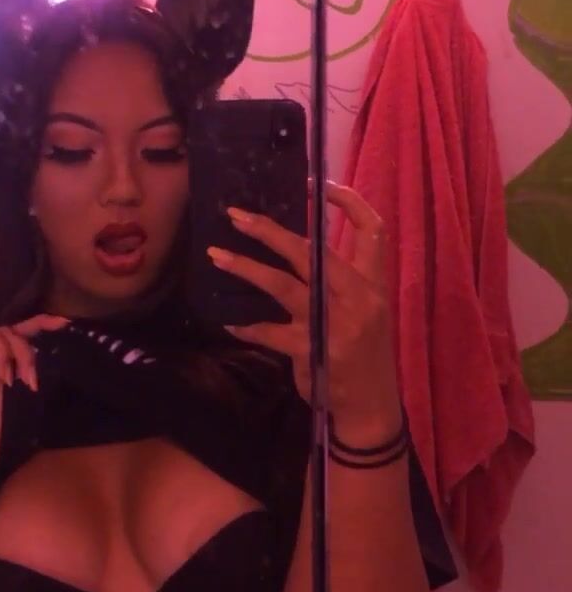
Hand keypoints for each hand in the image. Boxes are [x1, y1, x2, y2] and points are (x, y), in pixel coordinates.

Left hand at [208, 182, 399, 429]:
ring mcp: (334, 325)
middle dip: (271, 231)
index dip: (349, 202)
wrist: (371, 406)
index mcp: (374, 283)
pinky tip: (227, 319)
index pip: (372, 230)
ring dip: (246, 268)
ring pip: (284, 285)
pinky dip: (246, 324)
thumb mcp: (366, 311)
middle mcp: (358, 298)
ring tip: (217, 255)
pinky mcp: (311, 351)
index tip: (318, 185)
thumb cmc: (364, 353)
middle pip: (312, 251)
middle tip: (237, 216)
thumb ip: (340, 281)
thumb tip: (294, 248)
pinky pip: (269, 331)